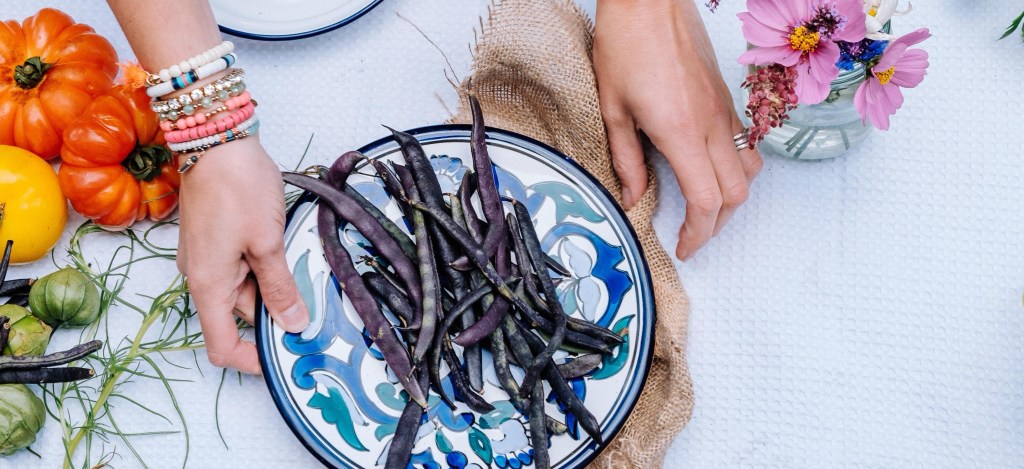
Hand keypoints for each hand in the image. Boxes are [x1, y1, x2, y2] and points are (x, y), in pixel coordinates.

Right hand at [176, 138, 308, 372]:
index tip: (283, 356)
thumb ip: (279, 286)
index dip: (250, 360)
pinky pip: (240, 266)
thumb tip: (292, 323)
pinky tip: (286, 248)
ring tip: (301, 266)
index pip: (221, 346)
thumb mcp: (267, 242)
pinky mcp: (214, 239)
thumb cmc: (236, 186)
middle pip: (238, 316)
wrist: (215, 137)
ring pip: (243, 289)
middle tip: (313, 305)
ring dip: (273, 285)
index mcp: (207, 285)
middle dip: (274, 315)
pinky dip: (265, 266)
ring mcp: (205, 257)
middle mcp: (200, 276)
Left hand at [593, 0, 761, 259]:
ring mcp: (724, 110)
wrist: (649, 2)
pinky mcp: (725, 98)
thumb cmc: (626, 45)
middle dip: (717, 224)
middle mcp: (712, 124)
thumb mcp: (612, 109)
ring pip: (750, 169)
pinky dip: (733, 167)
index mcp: (682, 132)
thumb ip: (625, 159)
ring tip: (704, 207)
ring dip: (732, 196)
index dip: (698, 233)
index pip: (706, 201)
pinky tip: (707, 168)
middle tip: (692, 234)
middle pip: (736, 194)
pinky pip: (743, 142)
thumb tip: (632, 195)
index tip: (684, 246)